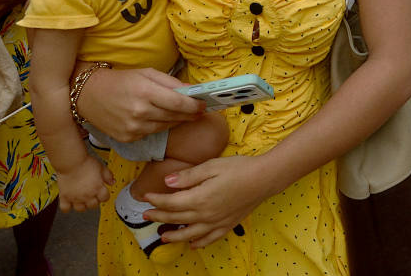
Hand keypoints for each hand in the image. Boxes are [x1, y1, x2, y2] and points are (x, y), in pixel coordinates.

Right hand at [57, 155, 114, 211]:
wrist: (71, 161)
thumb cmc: (85, 163)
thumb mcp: (101, 167)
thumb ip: (108, 175)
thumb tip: (112, 181)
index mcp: (98, 188)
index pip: (105, 198)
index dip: (105, 195)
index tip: (103, 193)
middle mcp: (87, 195)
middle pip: (94, 205)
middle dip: (95, 200)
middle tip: (92, 195)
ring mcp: (76, 198)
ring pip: (81, 209)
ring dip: (83, 205)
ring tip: (82, 199)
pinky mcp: (65, 197)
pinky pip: (66, 208)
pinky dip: (68, 207)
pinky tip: (70, 202)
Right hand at [75, 67, 202, 143]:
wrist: (89, 95)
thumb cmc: (121, 80)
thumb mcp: (146, 73)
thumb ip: (170, 82)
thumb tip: (191, 90)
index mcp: (145, 92)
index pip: (178, 102)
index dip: (194, 105)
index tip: (204, 104)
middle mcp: (140, 112)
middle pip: (175, 116)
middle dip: (189, 114)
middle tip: (200, 111)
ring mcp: (133, 128)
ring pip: (165, 126)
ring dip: (176, 120)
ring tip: (183, 114)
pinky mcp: (128, 138)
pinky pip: (152, 133)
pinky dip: (158, 126)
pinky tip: (158, 118)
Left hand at [144, 156, 270, 248]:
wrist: (264, 178)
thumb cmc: (238, 168)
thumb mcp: (211, 166)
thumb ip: (188, 176)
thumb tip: (167, 182)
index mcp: (200, 198)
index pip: (171, 203)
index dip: (156, 200)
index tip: (146, 196)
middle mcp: (206, 215)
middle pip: (177, 218)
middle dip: (159, 216)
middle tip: (146, 214)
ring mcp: (217, 222)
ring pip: (190, 234)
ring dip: (174, 236)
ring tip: (163, 237)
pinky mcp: (227, 225)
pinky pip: (210, 239)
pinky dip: (199, 243)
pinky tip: (193, 244)